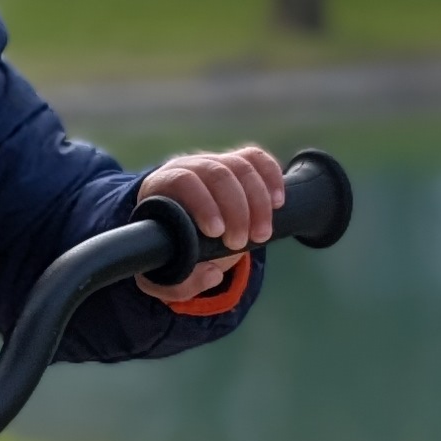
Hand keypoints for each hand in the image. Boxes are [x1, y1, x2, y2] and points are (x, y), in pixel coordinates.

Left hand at [134, 144, 284, 299]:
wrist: (179, 231)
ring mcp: (214, 162)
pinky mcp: (236, 163)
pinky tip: (278, 203)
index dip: (203, 204)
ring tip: (262, 234)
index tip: (216, 233)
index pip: (183, 180)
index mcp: (162, 186)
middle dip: (236, 209)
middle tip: (241, 243)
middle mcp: (188, 167)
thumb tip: (213, 274)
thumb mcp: (167, 274)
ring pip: (241, 166)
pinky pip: (257, 159)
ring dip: (258, 201)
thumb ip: (183, 282)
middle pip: (217, 173)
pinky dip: (272, 177)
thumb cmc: (170, 250)